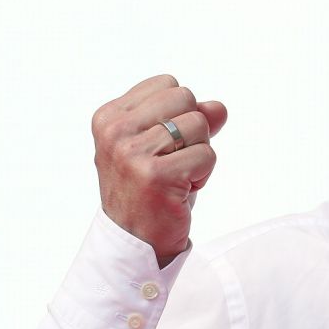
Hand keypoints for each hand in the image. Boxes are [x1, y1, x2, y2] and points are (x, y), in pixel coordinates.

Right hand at [91, 74, 227, 266]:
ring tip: (176, 178)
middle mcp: (115, 131)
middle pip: (185, 98)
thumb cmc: (151, 192)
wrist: (135, 243)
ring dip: (198, 154)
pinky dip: (203, 175)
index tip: (161, 147)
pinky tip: (181, 191)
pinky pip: (207, 155)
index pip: (168, 85)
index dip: (178, 115)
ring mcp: (133, 152)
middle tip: (172, 162)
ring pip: (199, 125)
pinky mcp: (157, 175)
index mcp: (109, 117)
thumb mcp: (166, 147)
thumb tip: (219, 107)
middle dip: (192, 131)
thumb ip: (190, 120)